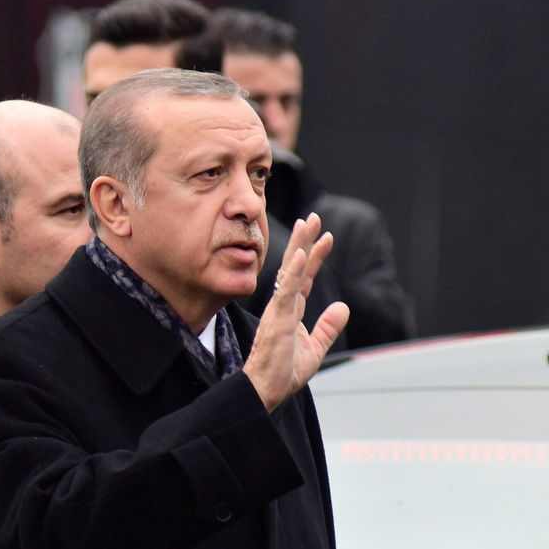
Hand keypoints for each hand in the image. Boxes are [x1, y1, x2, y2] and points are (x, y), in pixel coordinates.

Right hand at [243, 213, 349, 410]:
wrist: (265, 391)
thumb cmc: (282, 373)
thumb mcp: (314, 349)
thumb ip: (328, 328)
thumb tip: (343, 306)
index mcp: (291, 311)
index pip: (304, 278)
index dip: (316, 257)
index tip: (327, 237)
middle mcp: (283, 306)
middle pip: (295, 267)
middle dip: (305, 241)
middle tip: (313, 218)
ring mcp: (278, 310)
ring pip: (289, 272)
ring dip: (300, 247)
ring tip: (308, 223)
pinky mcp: (277, 319)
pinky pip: (286, 291)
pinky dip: (293, 272)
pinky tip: (300, 255)